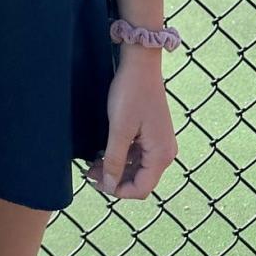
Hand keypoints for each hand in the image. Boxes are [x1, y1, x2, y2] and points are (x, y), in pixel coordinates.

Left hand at [87, 49, 177, 199]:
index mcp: (161, 155)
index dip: (118, 191)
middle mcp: (165, 152)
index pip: (141, 189)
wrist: (140, 64)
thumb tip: (109, 185)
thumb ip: (115, 160)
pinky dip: (122, 157)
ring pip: (138, 167)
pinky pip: (138, 154)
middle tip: (90, 174)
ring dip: (117, 169)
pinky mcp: (153, 133)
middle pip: (141, 180)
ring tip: (92, 165)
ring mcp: (160, 142)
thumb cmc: (130, 93)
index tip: (97, 184)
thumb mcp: (119, 129)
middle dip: (115, 180)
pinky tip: (104, 153)